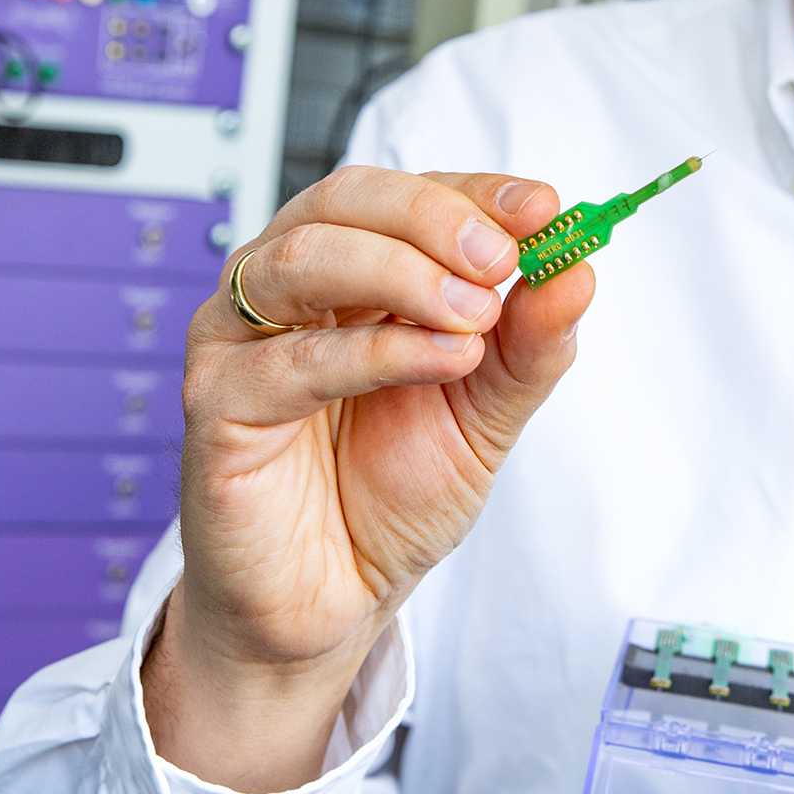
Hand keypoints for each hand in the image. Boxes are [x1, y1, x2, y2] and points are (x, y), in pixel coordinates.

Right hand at [144, 168, 590, 791]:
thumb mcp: (484, 413)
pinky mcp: (217, 404)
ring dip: (405, 273)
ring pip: (306, 258)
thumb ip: (527, 345)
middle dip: (435, 219)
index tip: (542, 207)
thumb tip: (577, 268)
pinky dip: (376, 349)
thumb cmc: (388, 498)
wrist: (332, 602)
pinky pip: (291, 358)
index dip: (472, 191)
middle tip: (503, 259)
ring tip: (475, 315)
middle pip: (344, 201)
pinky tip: (440, 361)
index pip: (402, 193)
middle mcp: (285, 288)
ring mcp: (239, 340)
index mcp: (347, 271)